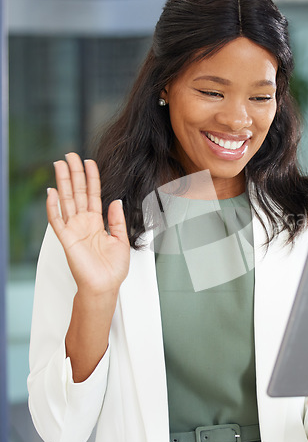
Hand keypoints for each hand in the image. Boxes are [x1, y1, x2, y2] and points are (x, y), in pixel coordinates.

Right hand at [47, 153, 129, 299]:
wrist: (105, 286)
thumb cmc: (112, 268)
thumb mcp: (121, 240)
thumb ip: (117, 220)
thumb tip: (116, 201)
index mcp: (97, 222)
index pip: (93, 195)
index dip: (92, 179)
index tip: (90, 162)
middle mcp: (83, 222)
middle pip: (77, 193)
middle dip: (74, 174)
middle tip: (70, 155)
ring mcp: (73, 229)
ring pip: (66, 201)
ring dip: (63, 183)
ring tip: (60, 165)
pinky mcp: (66, 239)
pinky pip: (57, 220)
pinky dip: (53, 206)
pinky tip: (52, 192)